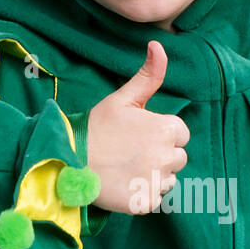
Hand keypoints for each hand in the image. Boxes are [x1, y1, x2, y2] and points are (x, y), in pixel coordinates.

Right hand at [86, 41, 189, 215]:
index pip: (180, 134)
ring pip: (168, 180)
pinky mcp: (146, 204)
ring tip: (126, 168)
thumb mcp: (123, 98)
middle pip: (178, 158)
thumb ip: (148, 76)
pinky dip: (142, 195)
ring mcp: (156, 182)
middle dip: (160, 156)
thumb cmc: (97, 127)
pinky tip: (123, 184)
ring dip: (153, 176)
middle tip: (130, 152)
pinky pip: (155, 199)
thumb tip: (159, 45)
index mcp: (166, 130)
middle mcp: (166, 157)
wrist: (69, 160)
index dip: (161, 134)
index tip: (138, 135)